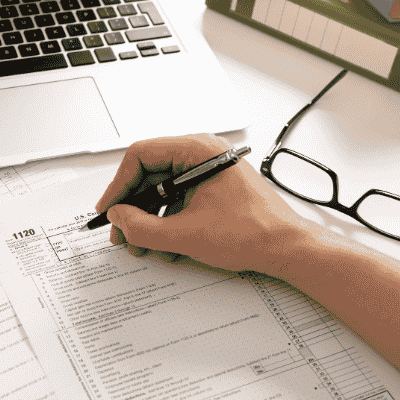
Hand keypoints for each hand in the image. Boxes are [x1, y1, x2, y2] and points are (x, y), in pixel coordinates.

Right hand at [95, 134, 303, 274]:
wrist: (289, 248)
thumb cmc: (255, 233)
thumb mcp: (185, 234)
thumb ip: (142, 227)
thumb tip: (119, 218)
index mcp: (198, 150)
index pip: (141, 155)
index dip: (119, 184)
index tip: (109, 208)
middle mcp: (203, 155)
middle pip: (150, 173)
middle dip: (133, 207)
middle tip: (121, 231)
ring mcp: (208, 172)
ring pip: (162, 190)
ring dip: (148, 219)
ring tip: (142, 244)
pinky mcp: (213, 189)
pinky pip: (178, 200)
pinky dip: (167, 221)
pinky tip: (165, 246)